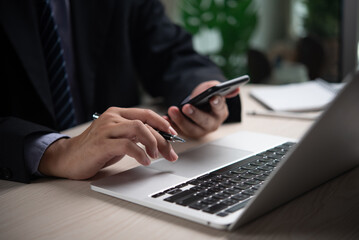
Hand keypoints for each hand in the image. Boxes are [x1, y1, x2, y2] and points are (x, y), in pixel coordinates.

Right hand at [38, 107, 178, 179]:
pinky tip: (145, 161)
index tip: (174, 134)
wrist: (68, 158)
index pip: (146, 114)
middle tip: (171, 154)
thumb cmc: (95, 149)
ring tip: (156, 156)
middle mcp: (112, 117)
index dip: (162, 123)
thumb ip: (135, 133)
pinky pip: (127, 145)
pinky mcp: (101, 144)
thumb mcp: (118, 137)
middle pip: (145, 123)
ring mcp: (106, 129)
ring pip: (139, 129)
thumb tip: (159, 135)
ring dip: (153, 143)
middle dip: (162, 139)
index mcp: (117, 113)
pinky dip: (140, 154)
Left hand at [166, 80, 238, 138]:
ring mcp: (200, 130)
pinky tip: (166, 117)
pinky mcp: (188, 132)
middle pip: (205, 122)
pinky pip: (179, 130)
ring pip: (191, 129)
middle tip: (186, 107)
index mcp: (220, 112)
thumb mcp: (212, 88)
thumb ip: (219, 88)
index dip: (217, 103)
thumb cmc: (205, 96)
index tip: (213, 98)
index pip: (219, 109)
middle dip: (195, 114)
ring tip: (172, 110)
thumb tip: (236, 89)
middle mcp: (212, 123)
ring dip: (180, 120)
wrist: (196, 102)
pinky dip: (172, 124)